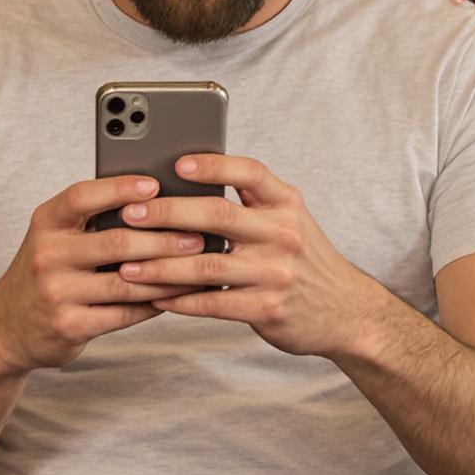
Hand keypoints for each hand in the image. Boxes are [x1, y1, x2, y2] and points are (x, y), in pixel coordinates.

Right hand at [0, 175, 207, 374]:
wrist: (7, 327)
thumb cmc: (46, 270)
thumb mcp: (54, 236)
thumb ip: (91, 219)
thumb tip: (154, 199)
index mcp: (46, 222)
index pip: (84, 196)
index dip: (120, 188)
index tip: (156, 184)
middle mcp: (47, 255)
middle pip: (116, 241)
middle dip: (164, 238)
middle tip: (198, 235)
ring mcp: (57, 293)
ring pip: (126, 282)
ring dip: (168, 275)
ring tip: (197, 267)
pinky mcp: (70, 326)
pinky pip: (123, 314)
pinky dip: (154, 304)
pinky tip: (175, 295)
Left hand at [114, 155, 383, 359]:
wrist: (347, 312)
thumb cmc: (303, 260)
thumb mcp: (289, 221)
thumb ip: (250, 204)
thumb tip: (184, 185)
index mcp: (286, 203)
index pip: (249, 172)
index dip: (212, 165)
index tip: (175, 163)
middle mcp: (283, 233)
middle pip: (217, 214)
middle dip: (167, 212)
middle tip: (129, 213)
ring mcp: (276, 272)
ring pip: (206, 264)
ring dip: (161, 266)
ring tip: (127, 266)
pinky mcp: (267, 309)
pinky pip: (214, 303)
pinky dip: (181, 301)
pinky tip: (156, 299)